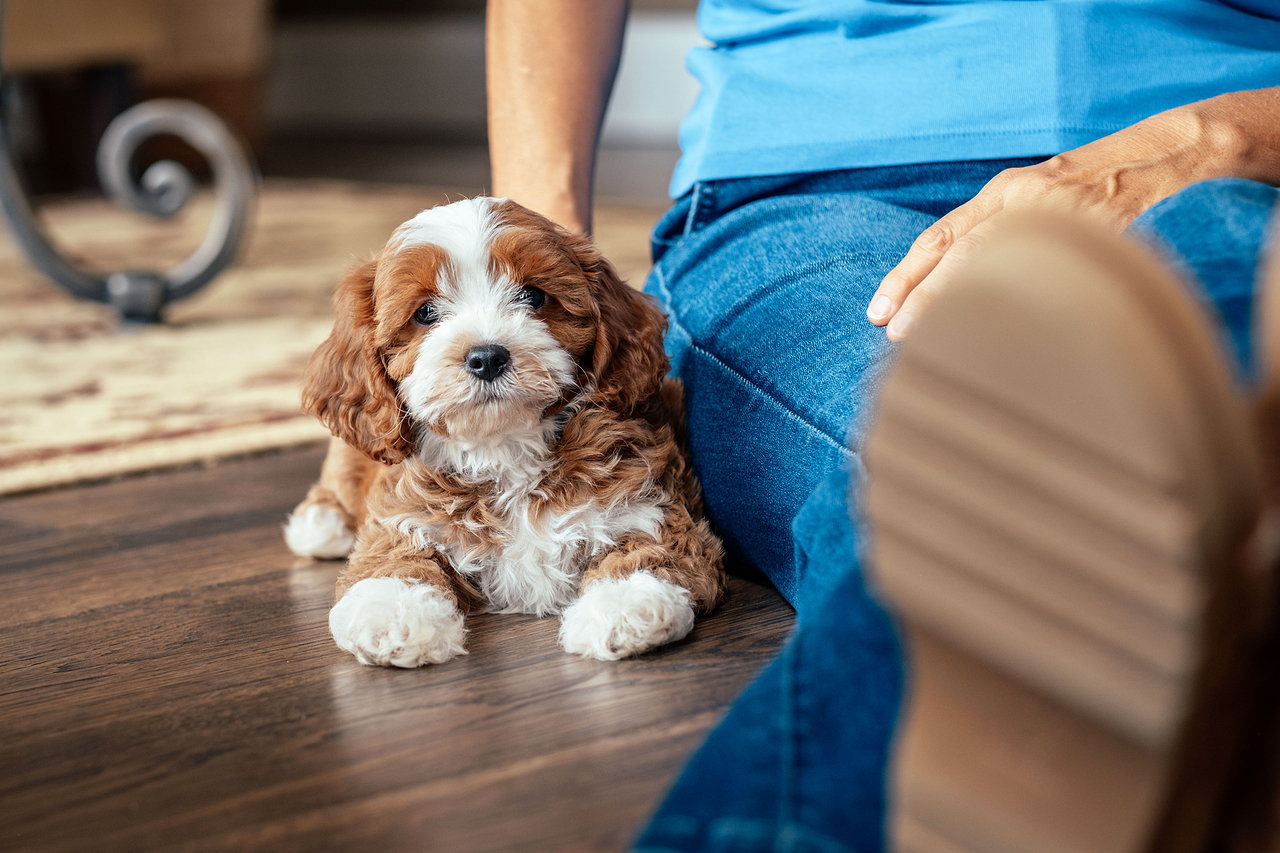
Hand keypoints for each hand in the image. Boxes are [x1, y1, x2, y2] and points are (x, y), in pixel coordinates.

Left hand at [866, 91, 1279, 340]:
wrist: (1163, 157)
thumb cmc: (1088, 189)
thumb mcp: (1034, 199)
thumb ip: (995, 234)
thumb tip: (950, 290)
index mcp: (1004, 193)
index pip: (940, 237)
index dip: (906, 276)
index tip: (879, 312)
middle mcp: (1025, 200)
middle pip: (961, 253)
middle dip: (924, 296)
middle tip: (898, 335)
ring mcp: (1063, 217)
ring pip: (1000, 263)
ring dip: (962, 303)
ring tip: (934, 339)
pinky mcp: (1100, 236)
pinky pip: (1054, 276)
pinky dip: (1025, 307)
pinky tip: (1004, 335)